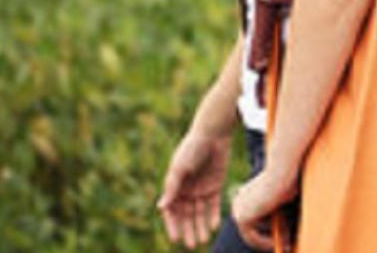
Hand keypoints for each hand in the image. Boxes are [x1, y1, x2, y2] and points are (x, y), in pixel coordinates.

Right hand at [157, 131, 231, 248]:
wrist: (213, 134)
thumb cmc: (192, 148)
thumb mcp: (180, 168)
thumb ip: (172, 187)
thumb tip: (161, 207)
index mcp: (174, 187)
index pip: (172, 211)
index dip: (173, 225)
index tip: (176, 239)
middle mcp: (186, 191)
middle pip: (186, 215)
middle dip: (188, 230)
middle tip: (192, 245)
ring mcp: (200, 189)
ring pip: (200, 213)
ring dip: (201, 226)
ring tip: (204, 240)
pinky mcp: (214, 186)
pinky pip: (213, 205)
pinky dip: (213, 215)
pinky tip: (215, 226)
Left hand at [231, 163, 299, 250]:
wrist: (281, 172)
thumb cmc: (286, 179)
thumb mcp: (282, 198)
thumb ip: (278, 213)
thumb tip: (284, 231)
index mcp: (244, 195)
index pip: (253, 220)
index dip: (266, 232)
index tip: (280, 240)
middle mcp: (238, 202)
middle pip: (251, 230)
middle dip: (268, 240)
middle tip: (285, 246)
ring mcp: (238, 211)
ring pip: (252, 236)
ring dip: (269, 242)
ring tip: (285, 242)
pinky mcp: (242, 218)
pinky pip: (253, 239)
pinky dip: (266, 243)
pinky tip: (278, 242)